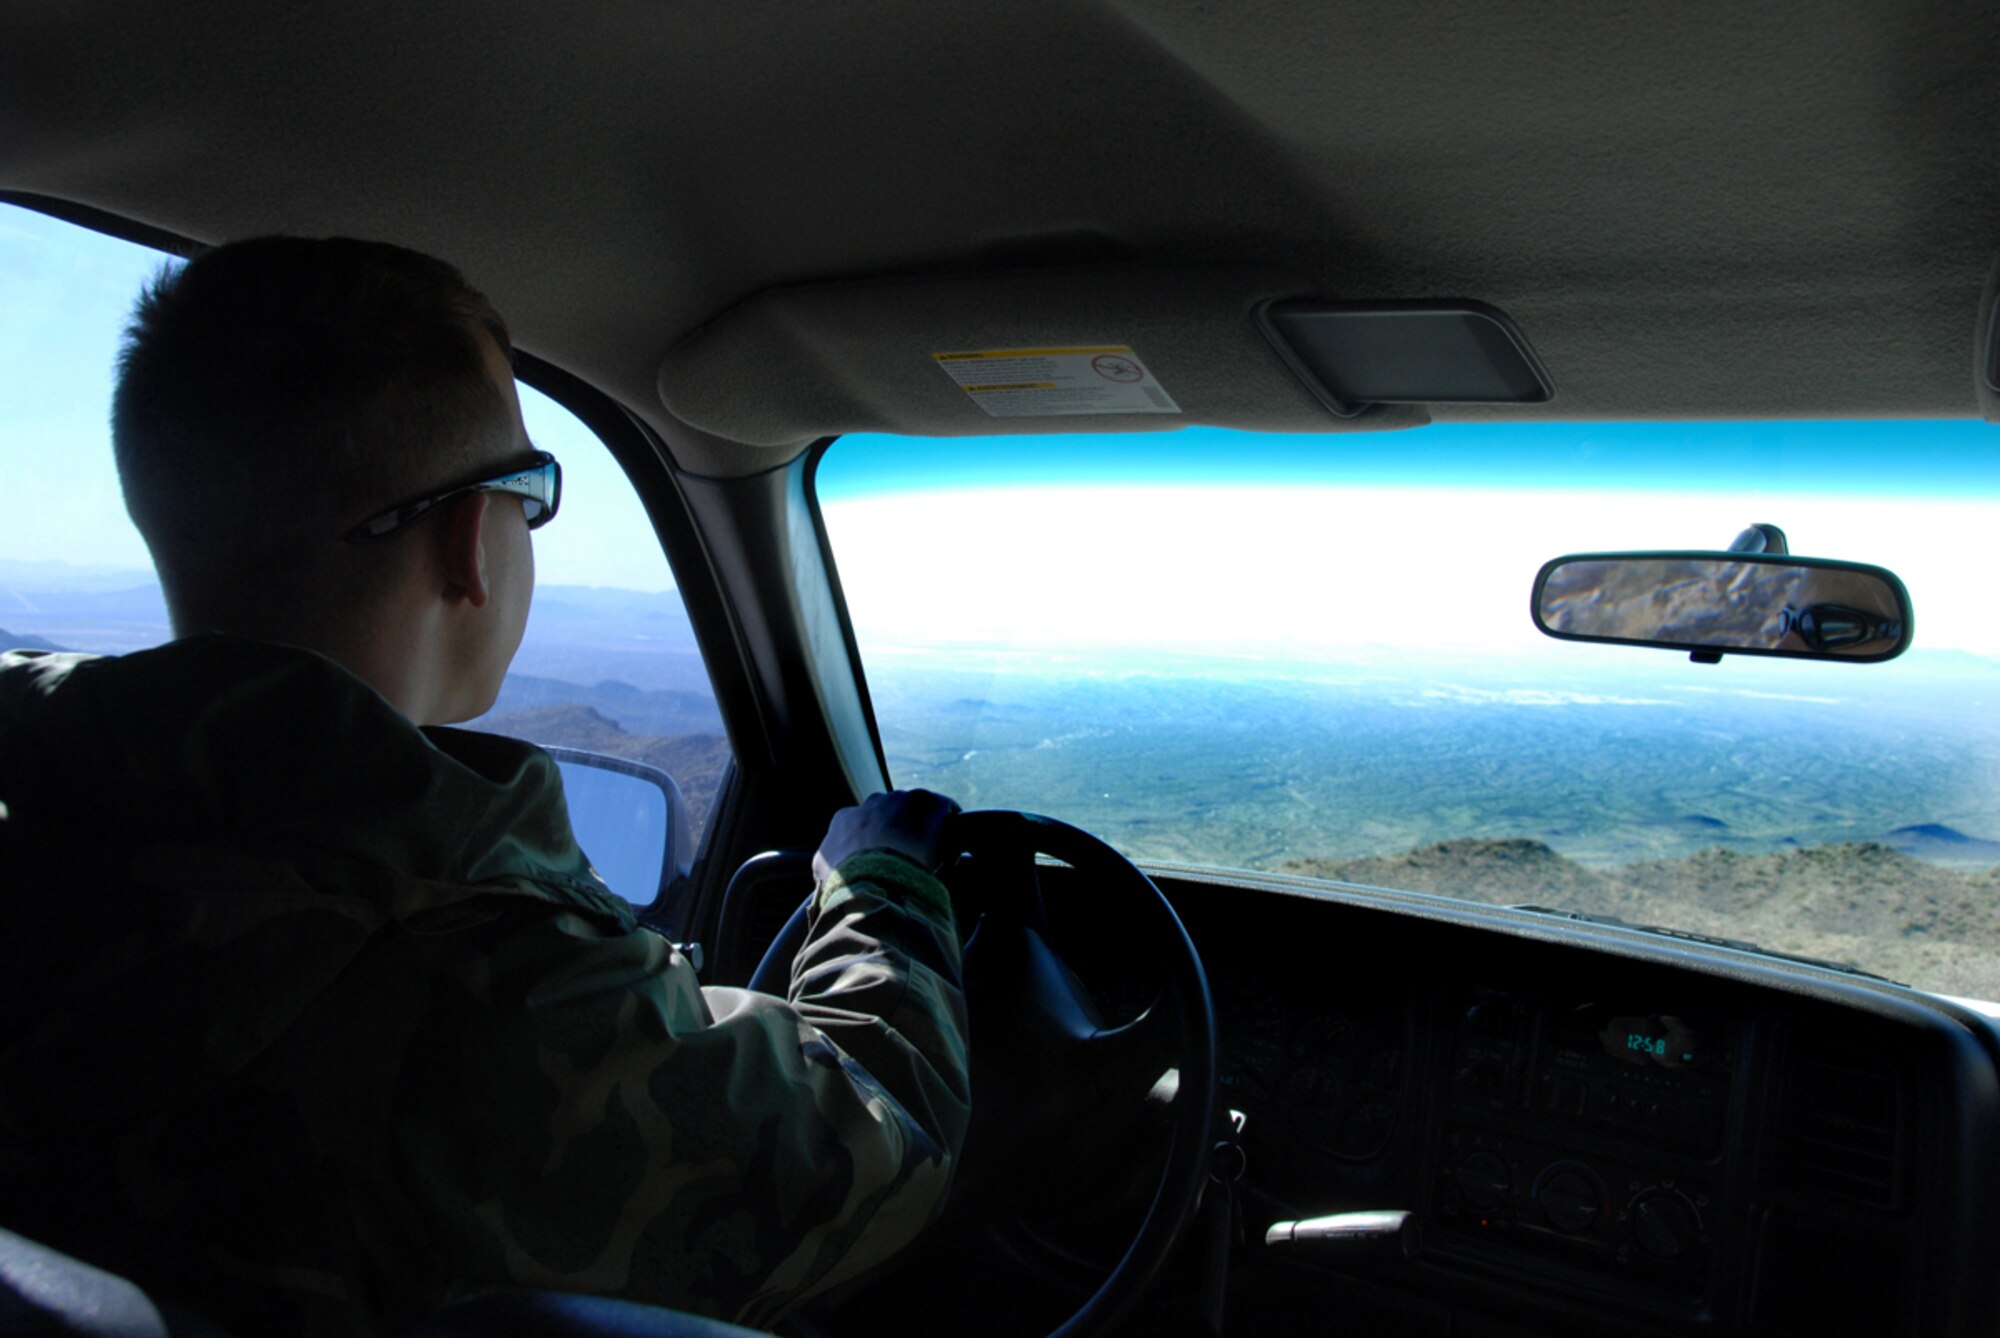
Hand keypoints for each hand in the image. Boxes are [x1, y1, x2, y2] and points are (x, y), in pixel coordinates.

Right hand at [812, 789, 962, 884]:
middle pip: (891, 815)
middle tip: (910, 862)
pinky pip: (947, 812)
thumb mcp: (823, 877)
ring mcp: (904, 801)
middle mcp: (872, 803)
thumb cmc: (848, 885)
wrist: (875, 880)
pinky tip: (952, 854)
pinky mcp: (934, 804)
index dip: (876, 845)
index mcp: (845, 819)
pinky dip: (951, 831)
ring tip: (934, 861)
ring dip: (926, 830)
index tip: (885, 862)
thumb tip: (828, 879)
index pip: (862, 826)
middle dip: (901, 834)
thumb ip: (828, 869)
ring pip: (919, 812)